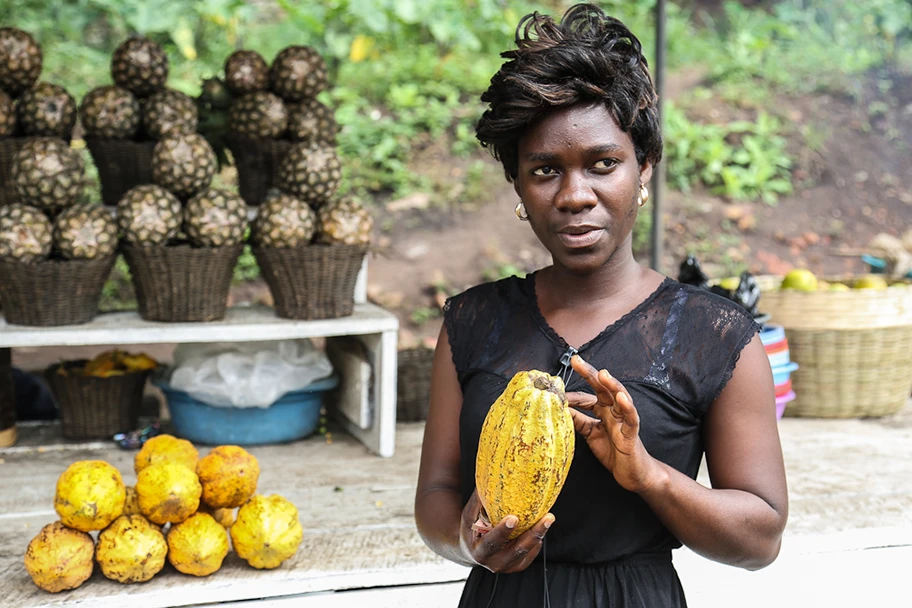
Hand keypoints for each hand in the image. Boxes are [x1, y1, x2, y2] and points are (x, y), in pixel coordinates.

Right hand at [459, 489, 553, 573]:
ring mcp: (508, 566)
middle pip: (517, 550)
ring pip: (528, 551)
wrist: (472, 551)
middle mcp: (494, 563)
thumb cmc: (471, 529)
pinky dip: (537, 539)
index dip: (503, 531)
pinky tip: (541, 525)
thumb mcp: (469, 515)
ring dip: (539, 534)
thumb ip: (478, 500)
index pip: (492, 542)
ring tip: (548, 518)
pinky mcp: (518, 566)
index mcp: (480, 551)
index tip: (514, 518)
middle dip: (533, 534)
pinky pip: (532, 553)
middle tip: (547, 518)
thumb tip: (487, 474)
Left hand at [566, 355, 664, 493]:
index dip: (571, 394)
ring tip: (602, 374)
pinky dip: (627, 407)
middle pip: (603, 388)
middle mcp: (614, 411)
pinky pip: (631, 418)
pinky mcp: (632, 433)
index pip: (587, 396)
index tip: (555, 391)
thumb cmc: (614, 452)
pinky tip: (621, 398)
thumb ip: (578, 421)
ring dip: (612, 385)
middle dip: (590, 374)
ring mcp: (624, 420)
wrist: (633, 473)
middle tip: (577, 360)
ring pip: (620, 398)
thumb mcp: (590, 434)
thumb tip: (560, 408)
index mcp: (603, 411)